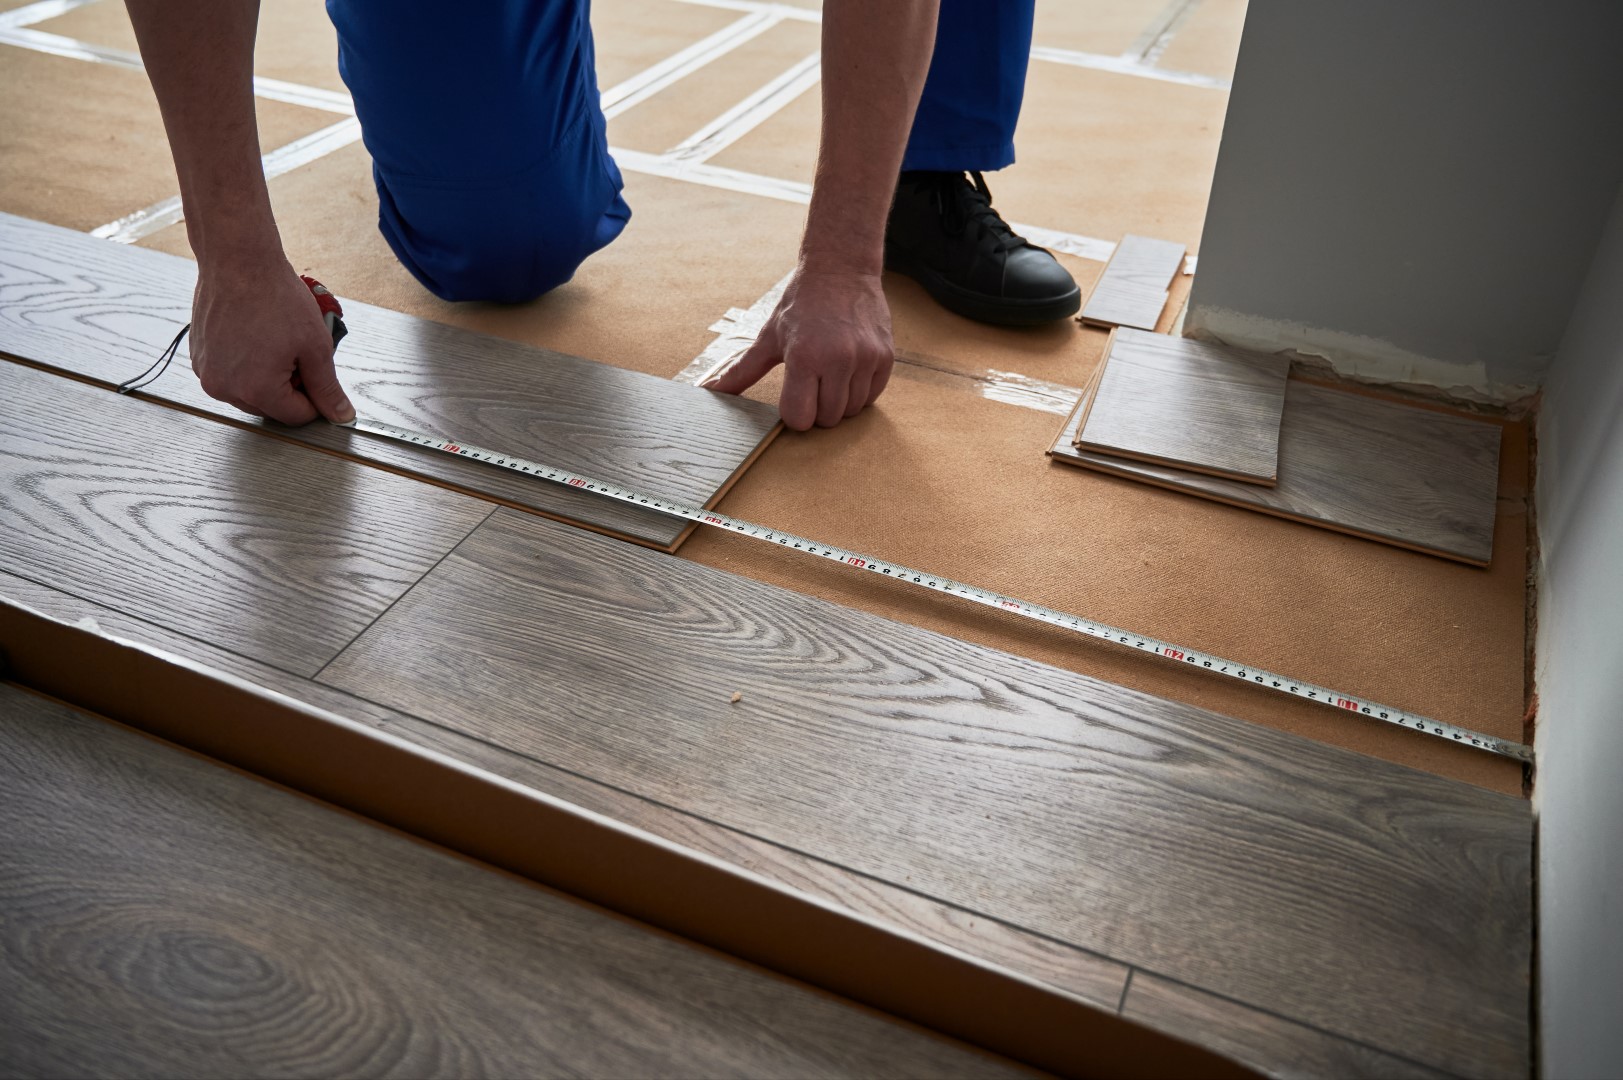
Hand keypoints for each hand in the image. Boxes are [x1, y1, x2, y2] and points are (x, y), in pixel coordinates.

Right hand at [189, 258, 353, 425]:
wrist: (238, 261)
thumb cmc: (275, 297)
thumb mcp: (315, 347)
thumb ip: (327, 388)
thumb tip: (341, 416)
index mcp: (256, 389)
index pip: (296, 416)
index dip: (315, 399)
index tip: (318, 376)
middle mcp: (224, 387)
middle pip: (270, 407)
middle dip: (289, 387)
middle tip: (297, 352)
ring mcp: (206, 372)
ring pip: (248, 392)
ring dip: (267, 377)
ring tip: (275, 342)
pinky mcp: (198, 357)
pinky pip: (229, 374)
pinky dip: (245, 364)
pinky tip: (256, 337)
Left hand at [703, 268, 893, 430]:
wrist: (841, 270)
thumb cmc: (802, 305)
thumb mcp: (769, 337)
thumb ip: (742, 371)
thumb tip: (711, 390)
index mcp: (804, 356)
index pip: (800, 418)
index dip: (795, 412)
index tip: (794, 396)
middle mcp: (838, 359)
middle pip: (827, 419)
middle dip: (817, 408)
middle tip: (813, 382)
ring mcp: (866, 359)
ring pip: (852, 411)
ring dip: (840, 401)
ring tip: (830, 374)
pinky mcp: (885, 357)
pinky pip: (872, 397)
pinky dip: (860, 391)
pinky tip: (849, 370)